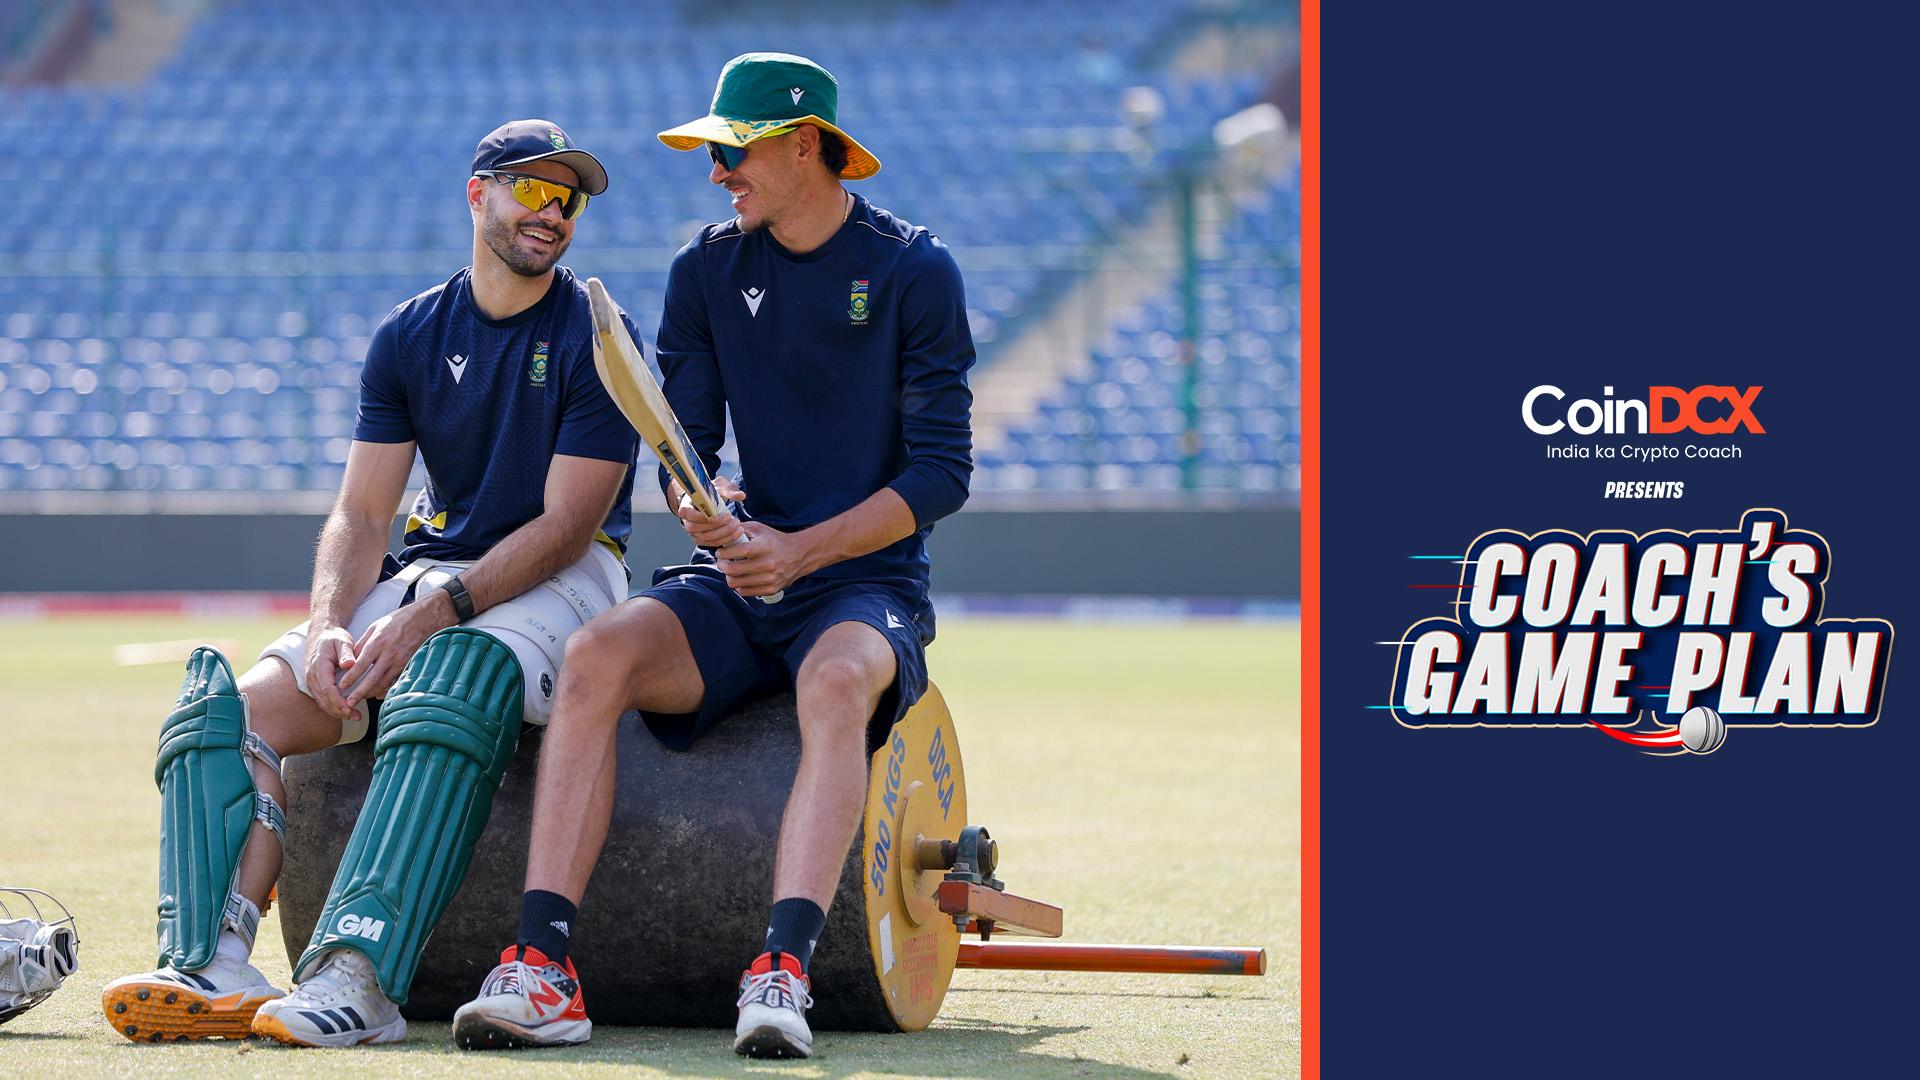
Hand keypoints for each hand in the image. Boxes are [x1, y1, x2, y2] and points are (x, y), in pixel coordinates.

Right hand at [303, 623, 359, 720]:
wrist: (320, 635)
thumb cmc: (334, 638)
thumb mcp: (343, 641)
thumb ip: (346, 652)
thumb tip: (349, 664)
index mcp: (319, 666)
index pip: (327, 688)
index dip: (338, 701)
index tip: (349, 708)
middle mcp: (312, 676)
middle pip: (324, 699)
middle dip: (339, 710)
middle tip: (356, 716)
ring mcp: (311, 681)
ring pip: (322, 702)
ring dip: (336, 711)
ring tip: (353, 716)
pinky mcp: (314, 684)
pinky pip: (322, 699)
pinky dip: (332, 707)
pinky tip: (345, 711)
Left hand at [339, 590, 457, 709]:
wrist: (424, 618)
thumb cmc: (397, 621)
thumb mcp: (375, 626)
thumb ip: (362, 643)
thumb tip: (351, 660)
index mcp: (378, 642)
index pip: (361, 664)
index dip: (351, 677)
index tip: (342, 686)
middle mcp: (389, 654)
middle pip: (372, 678)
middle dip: (359, 692)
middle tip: (349, 703)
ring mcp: (400, 661)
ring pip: (384, 683)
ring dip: (371, 693)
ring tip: (361, 699)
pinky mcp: (408, 665)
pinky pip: (395, 681)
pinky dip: (386, 689)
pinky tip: (378, 694)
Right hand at [676, 480, 744, 547]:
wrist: (708, 501)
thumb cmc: (710, 493)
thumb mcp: (719, 486)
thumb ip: (729, 490)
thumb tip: (741, 495)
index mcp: (686, 505)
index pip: (686, 513)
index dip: (703, 516)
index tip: (723, 514)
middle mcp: (687, 521)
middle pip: (697, 528)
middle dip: (718, 526)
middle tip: (734, 520)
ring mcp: (693, 532)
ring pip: (706, 538)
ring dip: (724, 533)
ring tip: (738, 526)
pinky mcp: (701, 540)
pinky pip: (712, 543)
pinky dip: (725, 539)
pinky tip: (736, 533)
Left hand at [716, 520, 806, 598]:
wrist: (800, 554)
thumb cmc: (776, 540)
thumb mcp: (760, 529)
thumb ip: (740, 528)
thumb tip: (722, 532)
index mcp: (763, 547)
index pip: (736, 551)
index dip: (723, 553)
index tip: (720, 552)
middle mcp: (767, 564)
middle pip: (733, 570)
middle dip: (722, 565)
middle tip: (722, 562)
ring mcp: (770, 579)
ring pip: (736, 583)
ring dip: (729, 577)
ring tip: (731, 570)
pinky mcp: (771, 589)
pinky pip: (745, 592)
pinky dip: (739, 586)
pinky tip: (741, 578)